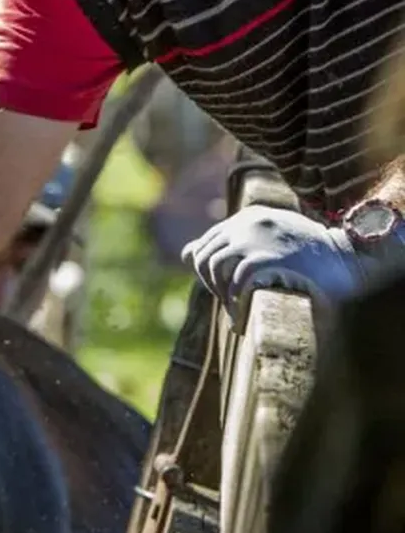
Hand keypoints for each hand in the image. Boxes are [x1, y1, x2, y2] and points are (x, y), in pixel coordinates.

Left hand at [180, 205, 364, 320]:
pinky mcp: (268, 258)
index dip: (207, 270)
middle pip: (203, 256)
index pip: (206, 243)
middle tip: (226, 302)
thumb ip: (229, 243)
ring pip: (213, 267)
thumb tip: (185, 253)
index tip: (222, 289)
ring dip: (219, 293)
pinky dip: (235, 301)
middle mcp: (247, 223)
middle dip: (209, 283)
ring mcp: (256, 239)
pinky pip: (235, 281)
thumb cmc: (308, 253)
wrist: (348, 258)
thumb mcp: (267, 239)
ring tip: (233, 309)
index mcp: (247, 217)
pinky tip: (241, 315)